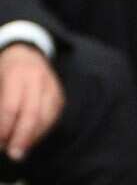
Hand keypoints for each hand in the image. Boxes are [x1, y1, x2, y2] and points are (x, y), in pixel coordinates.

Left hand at [0, 43, 63, 161]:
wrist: (25, 53)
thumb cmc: (3, 71)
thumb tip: (0, 133)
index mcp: (15, 73)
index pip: (11, 107)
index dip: (4, 128)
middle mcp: (37, 78)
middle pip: (32, 113)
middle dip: (22, 137)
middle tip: (13, 154)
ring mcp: (52, 85)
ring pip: (47, 116)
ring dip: (33, 137)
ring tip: (21, 150)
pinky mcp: (59, 94)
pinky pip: (54, 116)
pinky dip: (42, 130)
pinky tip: (32, 139)